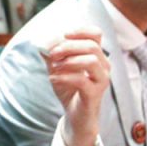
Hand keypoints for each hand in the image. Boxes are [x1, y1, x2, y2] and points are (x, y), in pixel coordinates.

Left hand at [42, 27, 108, 145]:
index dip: (80, 30)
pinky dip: (64, 77)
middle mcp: (103, 65)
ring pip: (92, 60)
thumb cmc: (69, 88)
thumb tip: (42, 43)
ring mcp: (101, 80)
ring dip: (69, 60)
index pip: (96, 34)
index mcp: (97, 55)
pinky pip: (82, 81)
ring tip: (54, 67)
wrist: (75, 115)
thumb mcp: (57, 67)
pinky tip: (53, 79)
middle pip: (91, 45)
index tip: (64, 34)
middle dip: (69, 46)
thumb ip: (51, 54)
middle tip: (52, 54)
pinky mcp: (95, 94)